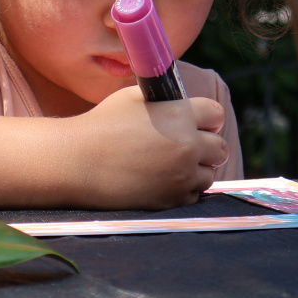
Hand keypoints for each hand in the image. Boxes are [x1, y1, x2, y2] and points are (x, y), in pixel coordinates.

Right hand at [63, 85, 227, 208]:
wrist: (77, 162)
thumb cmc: (101, 124)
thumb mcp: (134, 97)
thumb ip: (165, 99)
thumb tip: (182, 100)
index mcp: (180, 115)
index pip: (216, 114)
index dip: (206, 118)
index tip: (198, 121)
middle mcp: (187, 146)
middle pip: (219, 147)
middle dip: (207, 144)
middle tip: (188, 144)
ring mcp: (181, 176)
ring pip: (209, 174)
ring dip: (196, 169)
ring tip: (173, 164)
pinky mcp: (171, 199)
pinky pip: (192, 194)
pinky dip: (183, 188)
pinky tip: (162, 179)